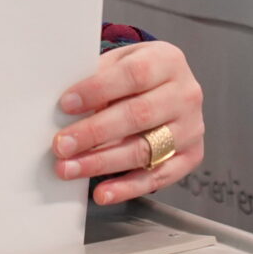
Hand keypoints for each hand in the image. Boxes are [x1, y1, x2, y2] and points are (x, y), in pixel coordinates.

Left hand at [48, 40, 204, 206]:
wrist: (169, 86)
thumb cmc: (137, 74)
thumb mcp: (120, 61)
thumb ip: (97, 77)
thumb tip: (61, 106)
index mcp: (168, 61)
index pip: (133, 75)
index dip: (98, 90)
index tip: (66, 104)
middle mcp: (186, 95)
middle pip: (138, 115)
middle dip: (94, 132)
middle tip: (61, 144)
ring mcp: (191, 128)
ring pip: (145, 149)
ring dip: (103, 162)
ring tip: (70, 168)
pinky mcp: (191, 156)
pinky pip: (158, 177)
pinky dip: (127, 187)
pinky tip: (103, 192)